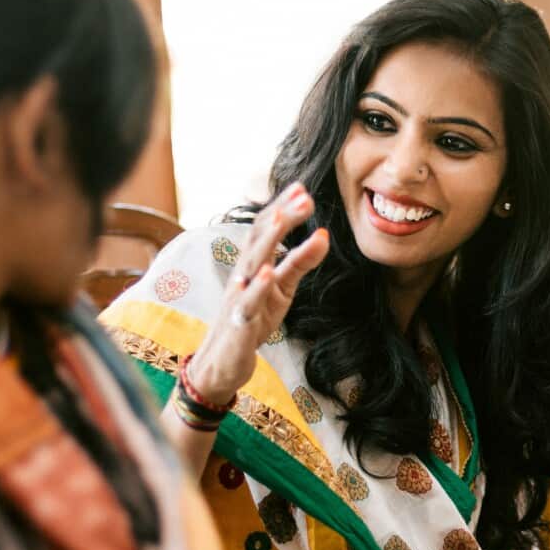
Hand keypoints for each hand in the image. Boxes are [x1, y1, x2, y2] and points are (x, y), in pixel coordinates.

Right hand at [188, 182, 329, 402]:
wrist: (224, 361)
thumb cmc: (253, 318)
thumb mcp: (283, 289)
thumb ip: (300, 262)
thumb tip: (324, 235)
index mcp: (253, 263)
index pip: (266, 228)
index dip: (283, 207)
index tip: (302, 187)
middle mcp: (243, 273)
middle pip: (260, 238)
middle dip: (282, 215)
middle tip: (305, 196)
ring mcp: (239, 295)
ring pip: (252, 263)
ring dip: (269, 240)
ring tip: (284, 217)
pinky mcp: (240, 321)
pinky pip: (248, 301)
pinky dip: (258, 286)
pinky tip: (268, 272)